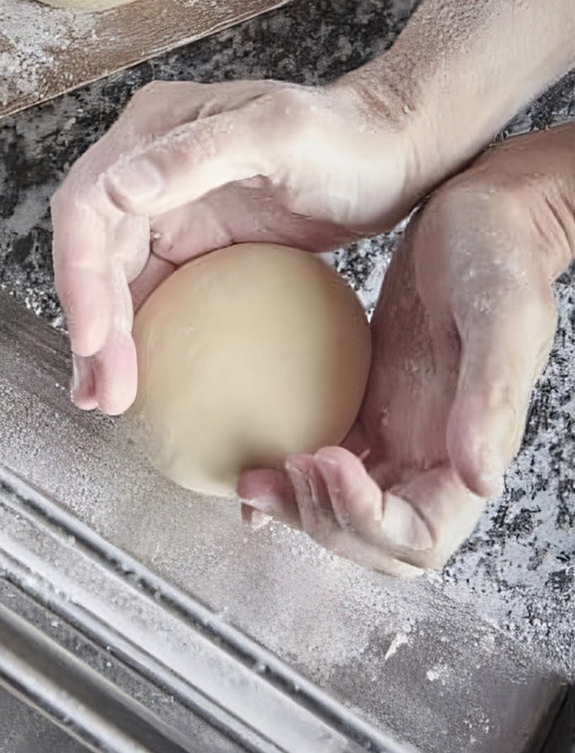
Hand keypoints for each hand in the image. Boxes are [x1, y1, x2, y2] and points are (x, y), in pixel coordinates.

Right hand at [51, 74, 429, 414]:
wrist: (395, 152)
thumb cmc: (347, 136)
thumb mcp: (278, 136)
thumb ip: (195, 157)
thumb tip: (116, 189)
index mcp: (149, 134)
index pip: (87, 208)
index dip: (78, 275)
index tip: (94, 339)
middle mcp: (146, 173)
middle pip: (93, 255)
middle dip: (92, 325)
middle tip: (102, 393)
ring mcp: (168, 212)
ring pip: (116, 283)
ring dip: (107, 343)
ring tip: (105, 400)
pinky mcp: (194, 247)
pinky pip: (155, 298)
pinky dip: (142, 340)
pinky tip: (143, 383)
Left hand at [238, 125, 574, 574]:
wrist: (477, 214)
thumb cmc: (500, 255)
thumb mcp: (504, 317)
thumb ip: (491, 399)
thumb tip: (479, 481)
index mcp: (467, 448)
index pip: (418, 534)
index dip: (366, 520)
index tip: (325, 460)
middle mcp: (429, 453)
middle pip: (371, 537)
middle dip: (318, 523)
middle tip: (268, 480)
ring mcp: (394, 431)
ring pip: (340, 505)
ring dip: (294, 504)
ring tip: (247, 479)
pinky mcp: (363, 400)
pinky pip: (323, 453)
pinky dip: (288, 468)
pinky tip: (251, 454)